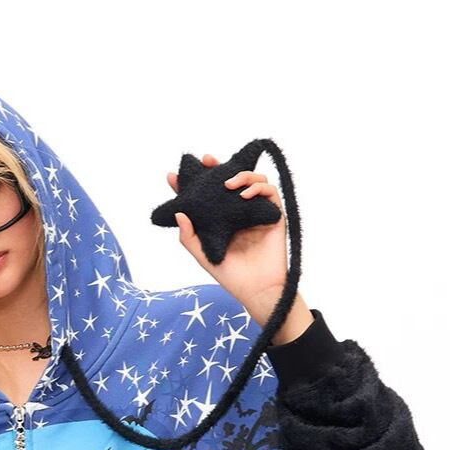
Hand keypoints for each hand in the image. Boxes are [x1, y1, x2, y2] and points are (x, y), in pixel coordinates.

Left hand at [164, 154, 310, 339]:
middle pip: (230, 180)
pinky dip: (258, 187)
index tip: (177, 175)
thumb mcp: (203, 255)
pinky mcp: (273, 214)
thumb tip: (178, 212)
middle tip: (207, 160)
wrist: (256, 289)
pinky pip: (269, 191)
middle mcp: (238, 211)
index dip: (194, 182)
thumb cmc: (230, 276)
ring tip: (228, 183)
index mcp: (222, 219)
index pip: (207, 195)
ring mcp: (256, 211)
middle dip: (218, 166)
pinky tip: (245, 194)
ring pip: (252, 180)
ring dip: (242, 175)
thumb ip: (189, 237)